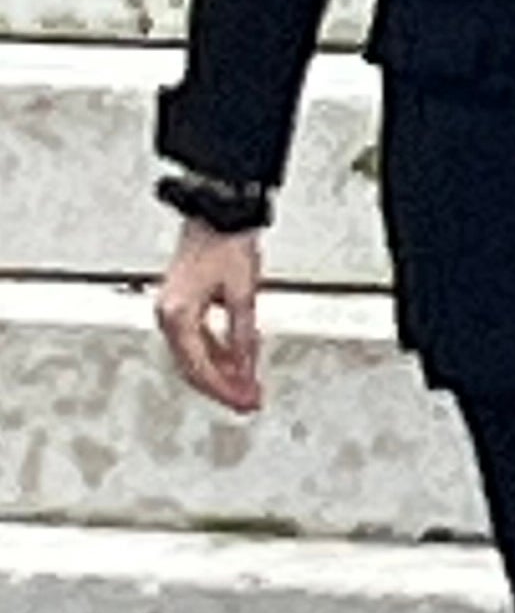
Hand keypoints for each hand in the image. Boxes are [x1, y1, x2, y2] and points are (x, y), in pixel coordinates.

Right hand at [154, 221, 265, 412]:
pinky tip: (239, 360)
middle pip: (194, 366)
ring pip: (196, 355)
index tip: (245, 402)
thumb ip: (242, 335)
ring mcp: (172, 310)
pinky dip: (219, 351)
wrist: (218, 211)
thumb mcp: (242, 293)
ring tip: (249, 385)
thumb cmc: (227, 243)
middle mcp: (168, 315)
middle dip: (224, 386)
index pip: (200, 368)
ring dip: (223, 371)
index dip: (225, 389)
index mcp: (178, 315)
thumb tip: (245, 368)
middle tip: (249, 401)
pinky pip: (198, 338)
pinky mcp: (182, 303)